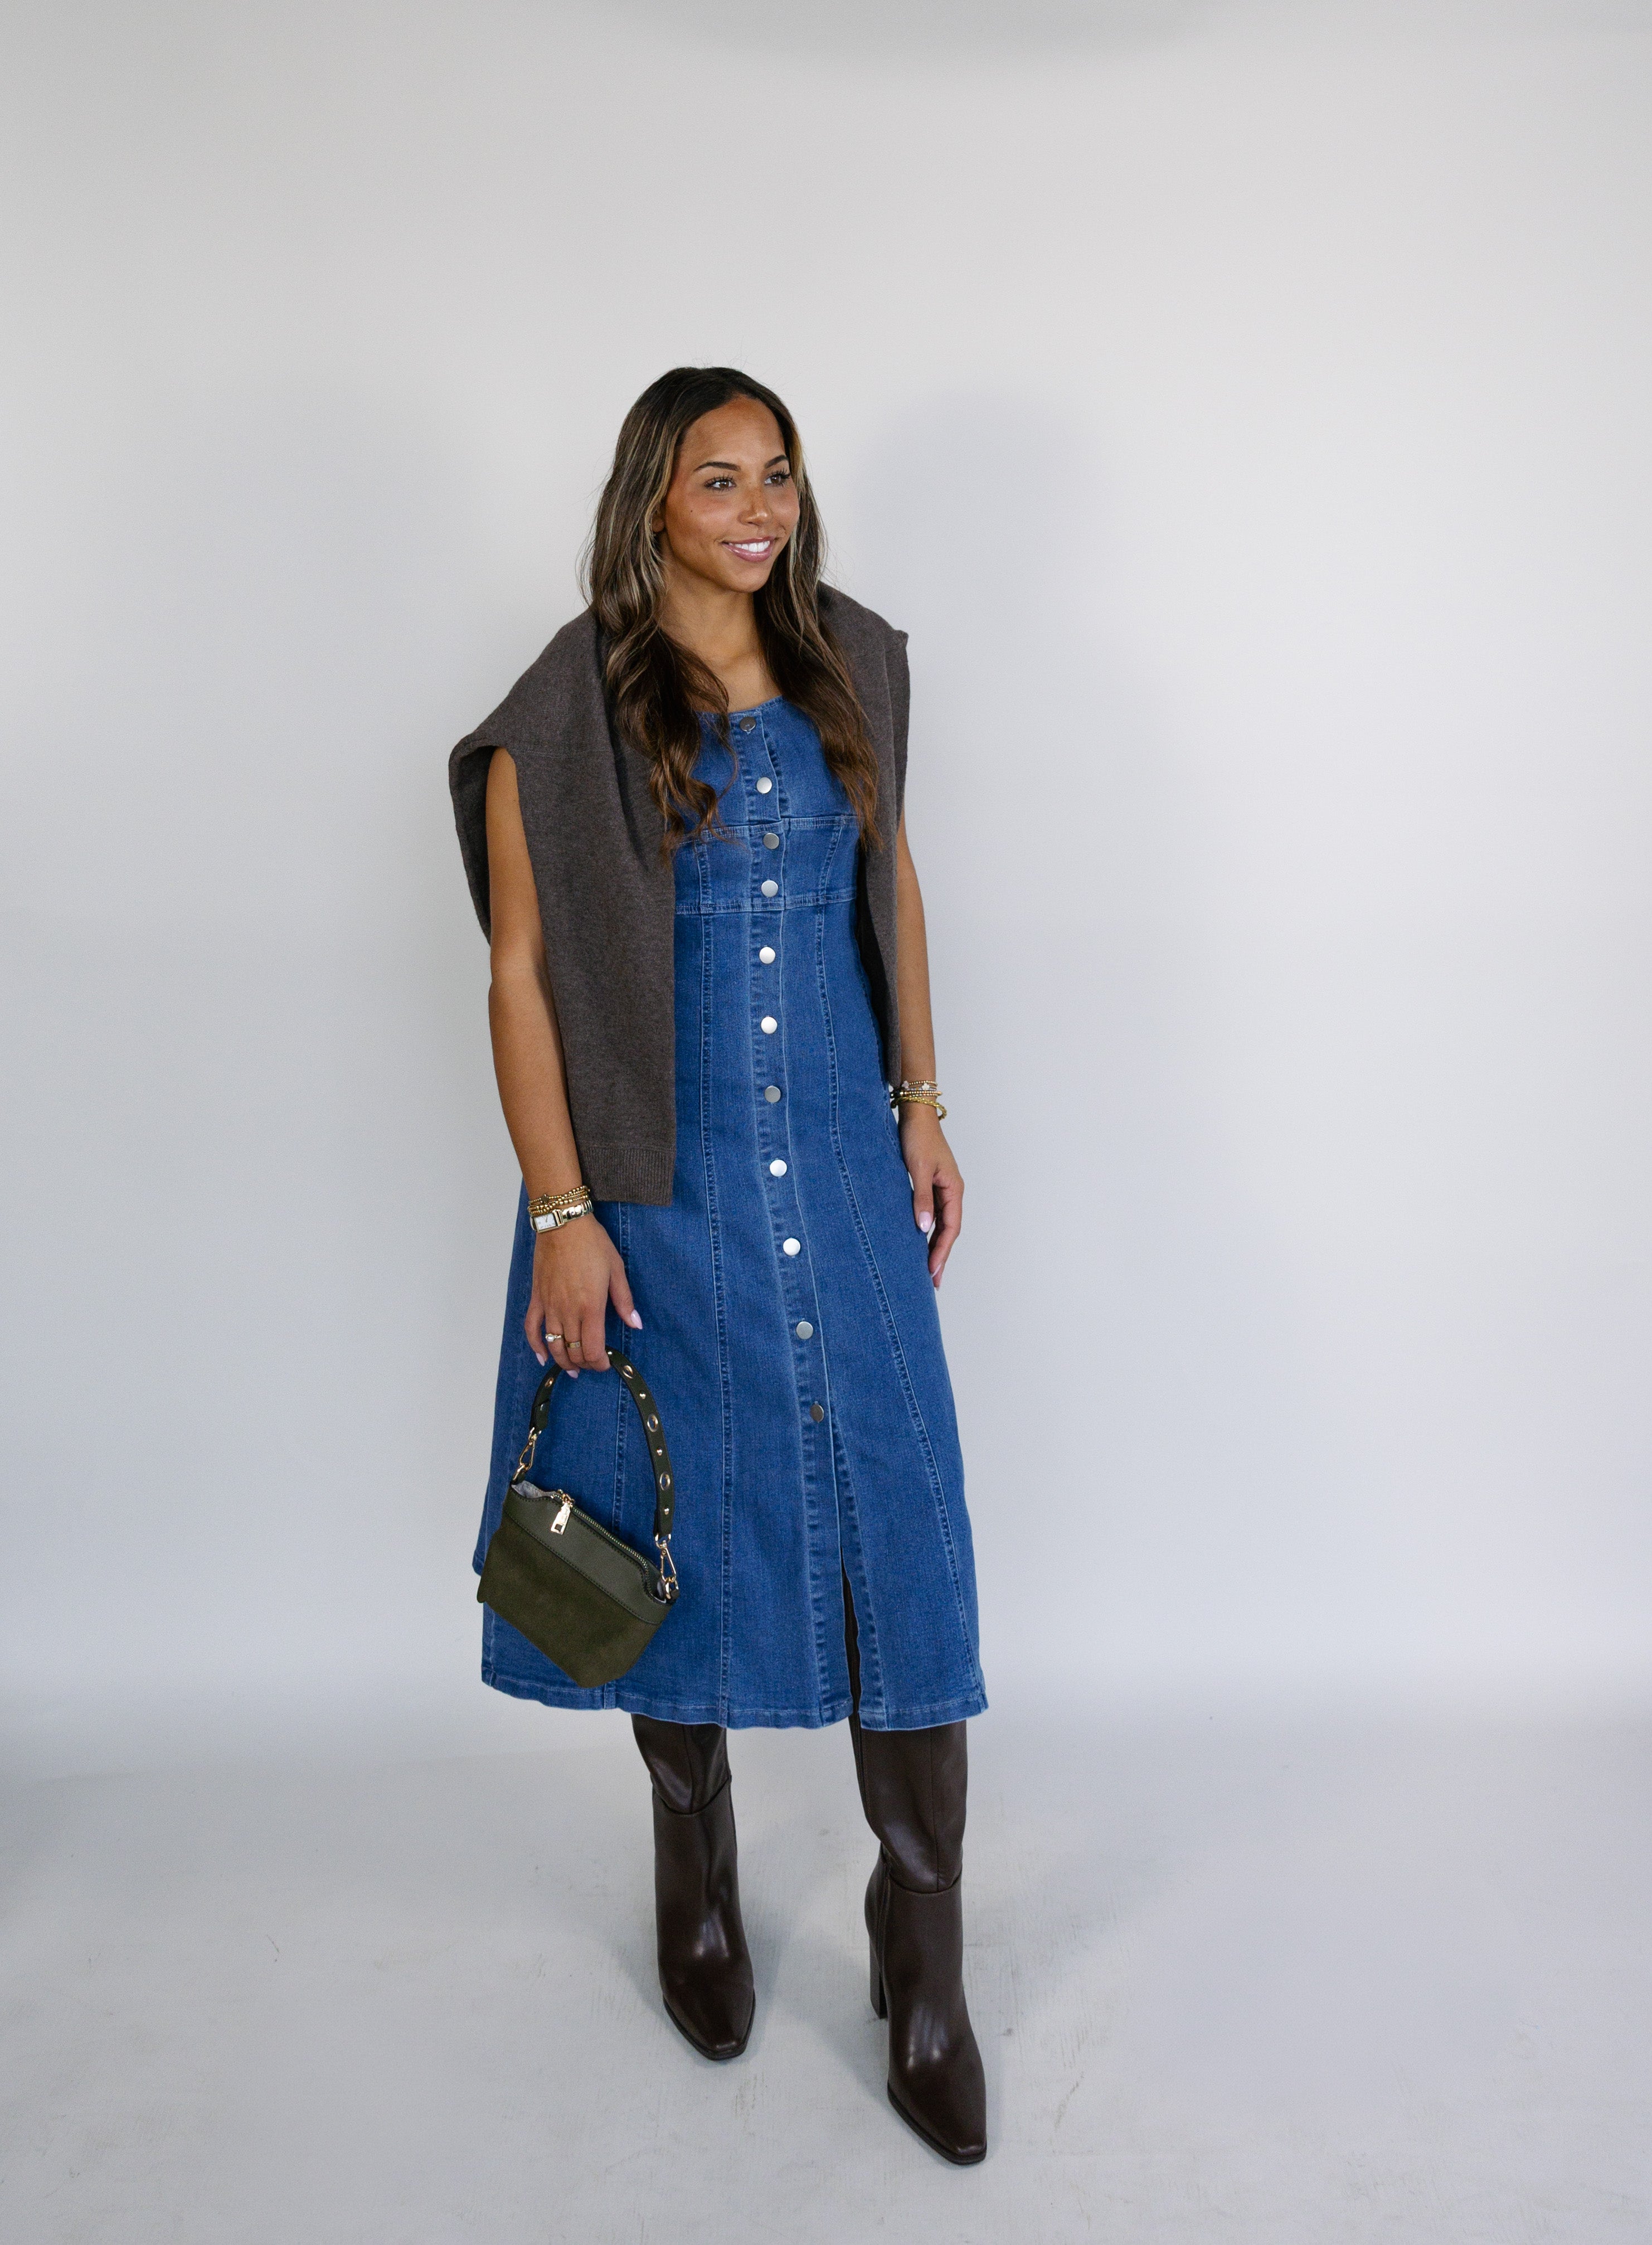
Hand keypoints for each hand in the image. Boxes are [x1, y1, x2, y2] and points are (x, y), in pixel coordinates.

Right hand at [525, 1215, 640, 1373]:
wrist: (563, 1224)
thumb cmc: (592, 1244)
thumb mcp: (616, 1270)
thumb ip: (625, 1301)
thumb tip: (636, 1324)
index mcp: (590, 1306)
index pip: (592, 1349)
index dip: (599, 1363)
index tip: (605, 1363)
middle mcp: (567, 1311)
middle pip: (573, 1351)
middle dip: (584, 1363)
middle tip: (592, 1364)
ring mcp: (549, 1306)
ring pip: (553, 1344)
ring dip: (563, 1361)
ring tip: (573, 1368)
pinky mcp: (537, 1298)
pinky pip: (531, 1328)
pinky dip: (536, 1346)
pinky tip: (543, 1357)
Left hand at [900, 1105, 962, 1287]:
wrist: (915, 1114)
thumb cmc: (918, 1138)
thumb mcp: (919, 1169)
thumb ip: (921, 1199)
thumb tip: (924, 1228)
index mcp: (954, 1189)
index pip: (951, 1228)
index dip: (941, 1252)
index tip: (932, 1272)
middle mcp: (951, 1191)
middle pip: (949, 1230)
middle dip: (940, 1256)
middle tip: (933, 1282)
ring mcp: (942, 1189)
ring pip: (941, 1224)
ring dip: (934, 1246)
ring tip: (927, 1269)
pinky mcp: (931, 1185)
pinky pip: (933, 1214)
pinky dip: (928, 1231)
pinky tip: (919, 1241)